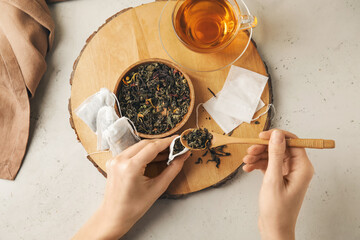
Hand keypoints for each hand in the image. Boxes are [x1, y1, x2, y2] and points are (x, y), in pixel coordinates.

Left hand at [73, 136, 189, 239]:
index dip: (168, 142)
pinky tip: (154, 157)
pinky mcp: (113, 161)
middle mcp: (120, 160)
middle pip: (145, 144)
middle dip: (161, 144)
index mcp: (130, 167)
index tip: (179, 139)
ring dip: (153, 147)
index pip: (153, 147)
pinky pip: (131, 151)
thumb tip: (183, 156)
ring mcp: (115, 160)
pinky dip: (143, 152)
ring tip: (167, 152)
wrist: (114, 216)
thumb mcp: (157, 188)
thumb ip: (172, 169)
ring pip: (138, 146)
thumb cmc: (134, 207)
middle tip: (175, 146)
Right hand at [243, 129, 313, 239]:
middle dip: (263, 148)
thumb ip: (275, 155)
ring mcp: (288, 173)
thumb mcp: (273, 179)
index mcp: (303, 168)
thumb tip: (277, 135)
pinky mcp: (280, 178)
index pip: (293, 142)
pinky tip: (248, 168)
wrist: (274, 229)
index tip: (262, 136)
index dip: (277, 136)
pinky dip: (258, 164)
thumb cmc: (277, 210)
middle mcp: (298, 169)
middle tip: (249, 150)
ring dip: (258, 156)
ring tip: (246, 161)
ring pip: (272, 156)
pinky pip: (269, 165)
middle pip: (280, 148)